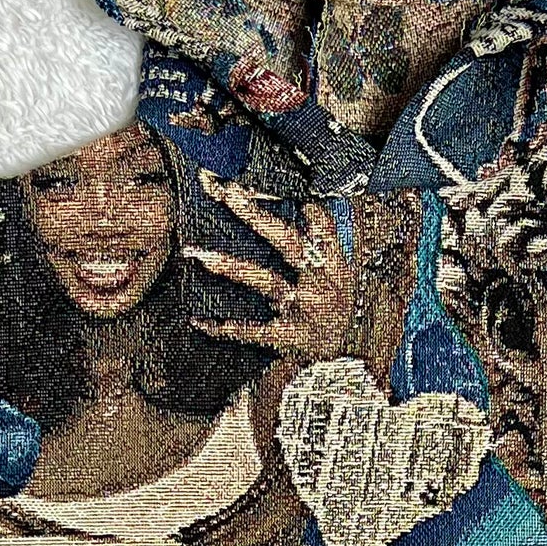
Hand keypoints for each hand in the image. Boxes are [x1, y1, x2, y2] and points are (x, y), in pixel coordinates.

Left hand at [187, 170, 355, 365]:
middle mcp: (323, 283)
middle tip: (228, 195)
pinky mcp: (290, 337)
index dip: (291, 200)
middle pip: (288, 243)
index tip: (261, 183)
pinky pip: (255, 331)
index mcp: (336, 265)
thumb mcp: (343, 278)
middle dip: (257, 216)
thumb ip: (328, 244)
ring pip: (267, 281)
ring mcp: (306, 310)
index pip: (320, 224)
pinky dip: (227, 328)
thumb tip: (308, 205)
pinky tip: (199, 321)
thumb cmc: (339, 314)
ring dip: (231, 266)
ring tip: (198, 253)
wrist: (348, 363)